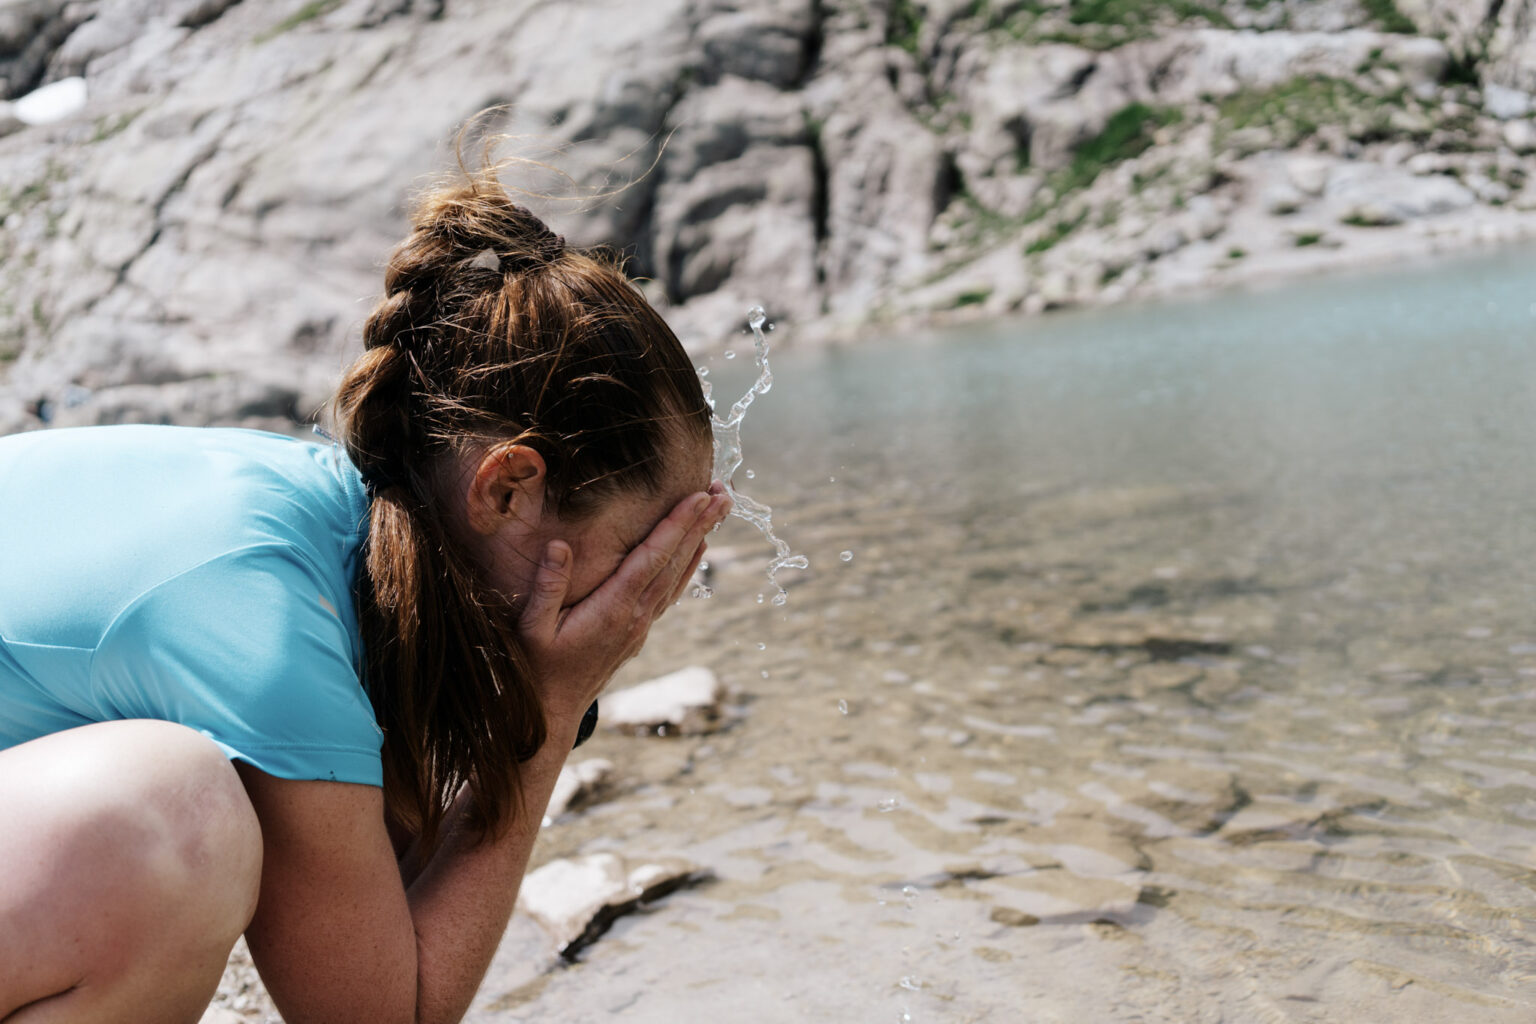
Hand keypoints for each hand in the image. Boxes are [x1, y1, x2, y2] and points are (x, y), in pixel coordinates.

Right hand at [516, 483, 731, 732]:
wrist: (552, 711)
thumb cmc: (537, 668)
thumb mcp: (532, 628)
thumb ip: (548, 587)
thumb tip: (559, 545)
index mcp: (612, 609)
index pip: (652, 558)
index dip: (677, 525)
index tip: (700, 497)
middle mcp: (635, 615)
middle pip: (675, 561)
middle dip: (701, 524)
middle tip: (726, 492)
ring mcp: (641, 625)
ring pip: (677, 575)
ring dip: (699, 540)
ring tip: (719, 510)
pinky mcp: (639, 631)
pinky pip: (670, 591)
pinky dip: (687, 566)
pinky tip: (696, 550)